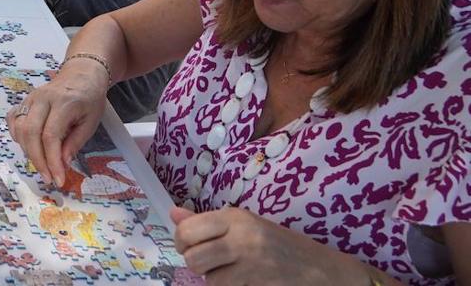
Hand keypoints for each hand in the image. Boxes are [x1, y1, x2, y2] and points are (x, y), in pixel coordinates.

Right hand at [7, 64, 108, 186]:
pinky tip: (29, 146)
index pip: (51, 136)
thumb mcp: (92, 122)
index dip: (52, 161)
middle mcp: (43, 99)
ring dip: (28, 151)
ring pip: (19, 128)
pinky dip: (17, 136)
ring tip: (42, 164)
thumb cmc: (90, 98)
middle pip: (30, 133)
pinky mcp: (25, 100)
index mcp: (64, 103)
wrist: (82, 73)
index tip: (58, 179)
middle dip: (37, 160)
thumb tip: (62, 164)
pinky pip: (13, 119)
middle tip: (48, 178)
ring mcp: (31, 98)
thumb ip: (75, 142)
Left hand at [171, 206, 373, 283]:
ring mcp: (250, 266)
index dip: (181, 240)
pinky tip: (242, 280)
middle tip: (206, 260)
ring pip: (208, 279)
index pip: (188, 230)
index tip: (187, 244)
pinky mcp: (256, 285)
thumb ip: (207, 221)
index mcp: (236, 218)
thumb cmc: (279, 244)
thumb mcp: (245, 224)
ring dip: (213, 278)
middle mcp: (241, 239)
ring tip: (229, 270)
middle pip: (193, 258)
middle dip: (194, 262)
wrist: (320, 270)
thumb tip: (173, 214)